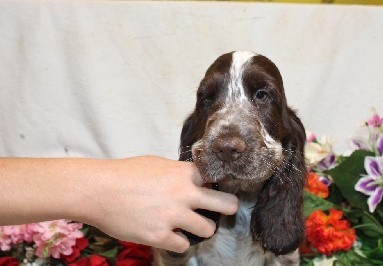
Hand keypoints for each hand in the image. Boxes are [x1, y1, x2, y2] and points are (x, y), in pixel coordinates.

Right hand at [85, 156, 238, 252]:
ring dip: (202, 228)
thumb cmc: (125, 173)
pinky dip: (178, 241)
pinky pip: (183, 245)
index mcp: (184, 173)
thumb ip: (178, 173)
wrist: (98, 190)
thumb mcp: (157, 164)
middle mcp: (184, 194)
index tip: (222, 188)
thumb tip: (191, 180)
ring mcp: (173, 216)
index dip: (221, 184)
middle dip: (229, 208)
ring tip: (191, 225)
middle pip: (226, 205)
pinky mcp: (160, 236)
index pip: (218, 178)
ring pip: (208, 230)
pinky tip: (169, 234)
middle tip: (226, 210)